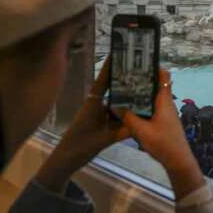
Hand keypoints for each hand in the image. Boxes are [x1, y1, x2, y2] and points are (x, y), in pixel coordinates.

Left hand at [35, 55, 129, 192]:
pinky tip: (139, 112)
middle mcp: (97, 105)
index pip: (103, 81)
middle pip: (112, 89)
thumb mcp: (104, 139)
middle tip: (141, 71)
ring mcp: (99, 114)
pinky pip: (116, 114)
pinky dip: (126, 112)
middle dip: (125, 80)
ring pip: (116, 102)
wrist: (67, 160)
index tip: (118, 53)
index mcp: (93, 103)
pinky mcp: (102, 123)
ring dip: (128, 98)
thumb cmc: (80, 145)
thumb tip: (142, 122)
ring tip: (145, 91)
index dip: (110, 67)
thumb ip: (122, 131)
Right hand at [122, 68, 204, 198]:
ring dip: (142, 92)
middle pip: (156, 85)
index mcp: (164, 101)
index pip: (164, 76)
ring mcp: (165, 112)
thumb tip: (115, 106)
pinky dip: (143, 103)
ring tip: (125, 88)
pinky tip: (131, 107)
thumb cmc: (163, 143)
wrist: (178, 160)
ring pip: (153, 96)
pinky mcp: (163, 121)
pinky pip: (152, 106)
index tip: (142, 60)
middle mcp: (166, 103)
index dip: (155, 66)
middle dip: (143, 78)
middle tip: (127, 73)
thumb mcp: (141, 131)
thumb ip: (128, 117)